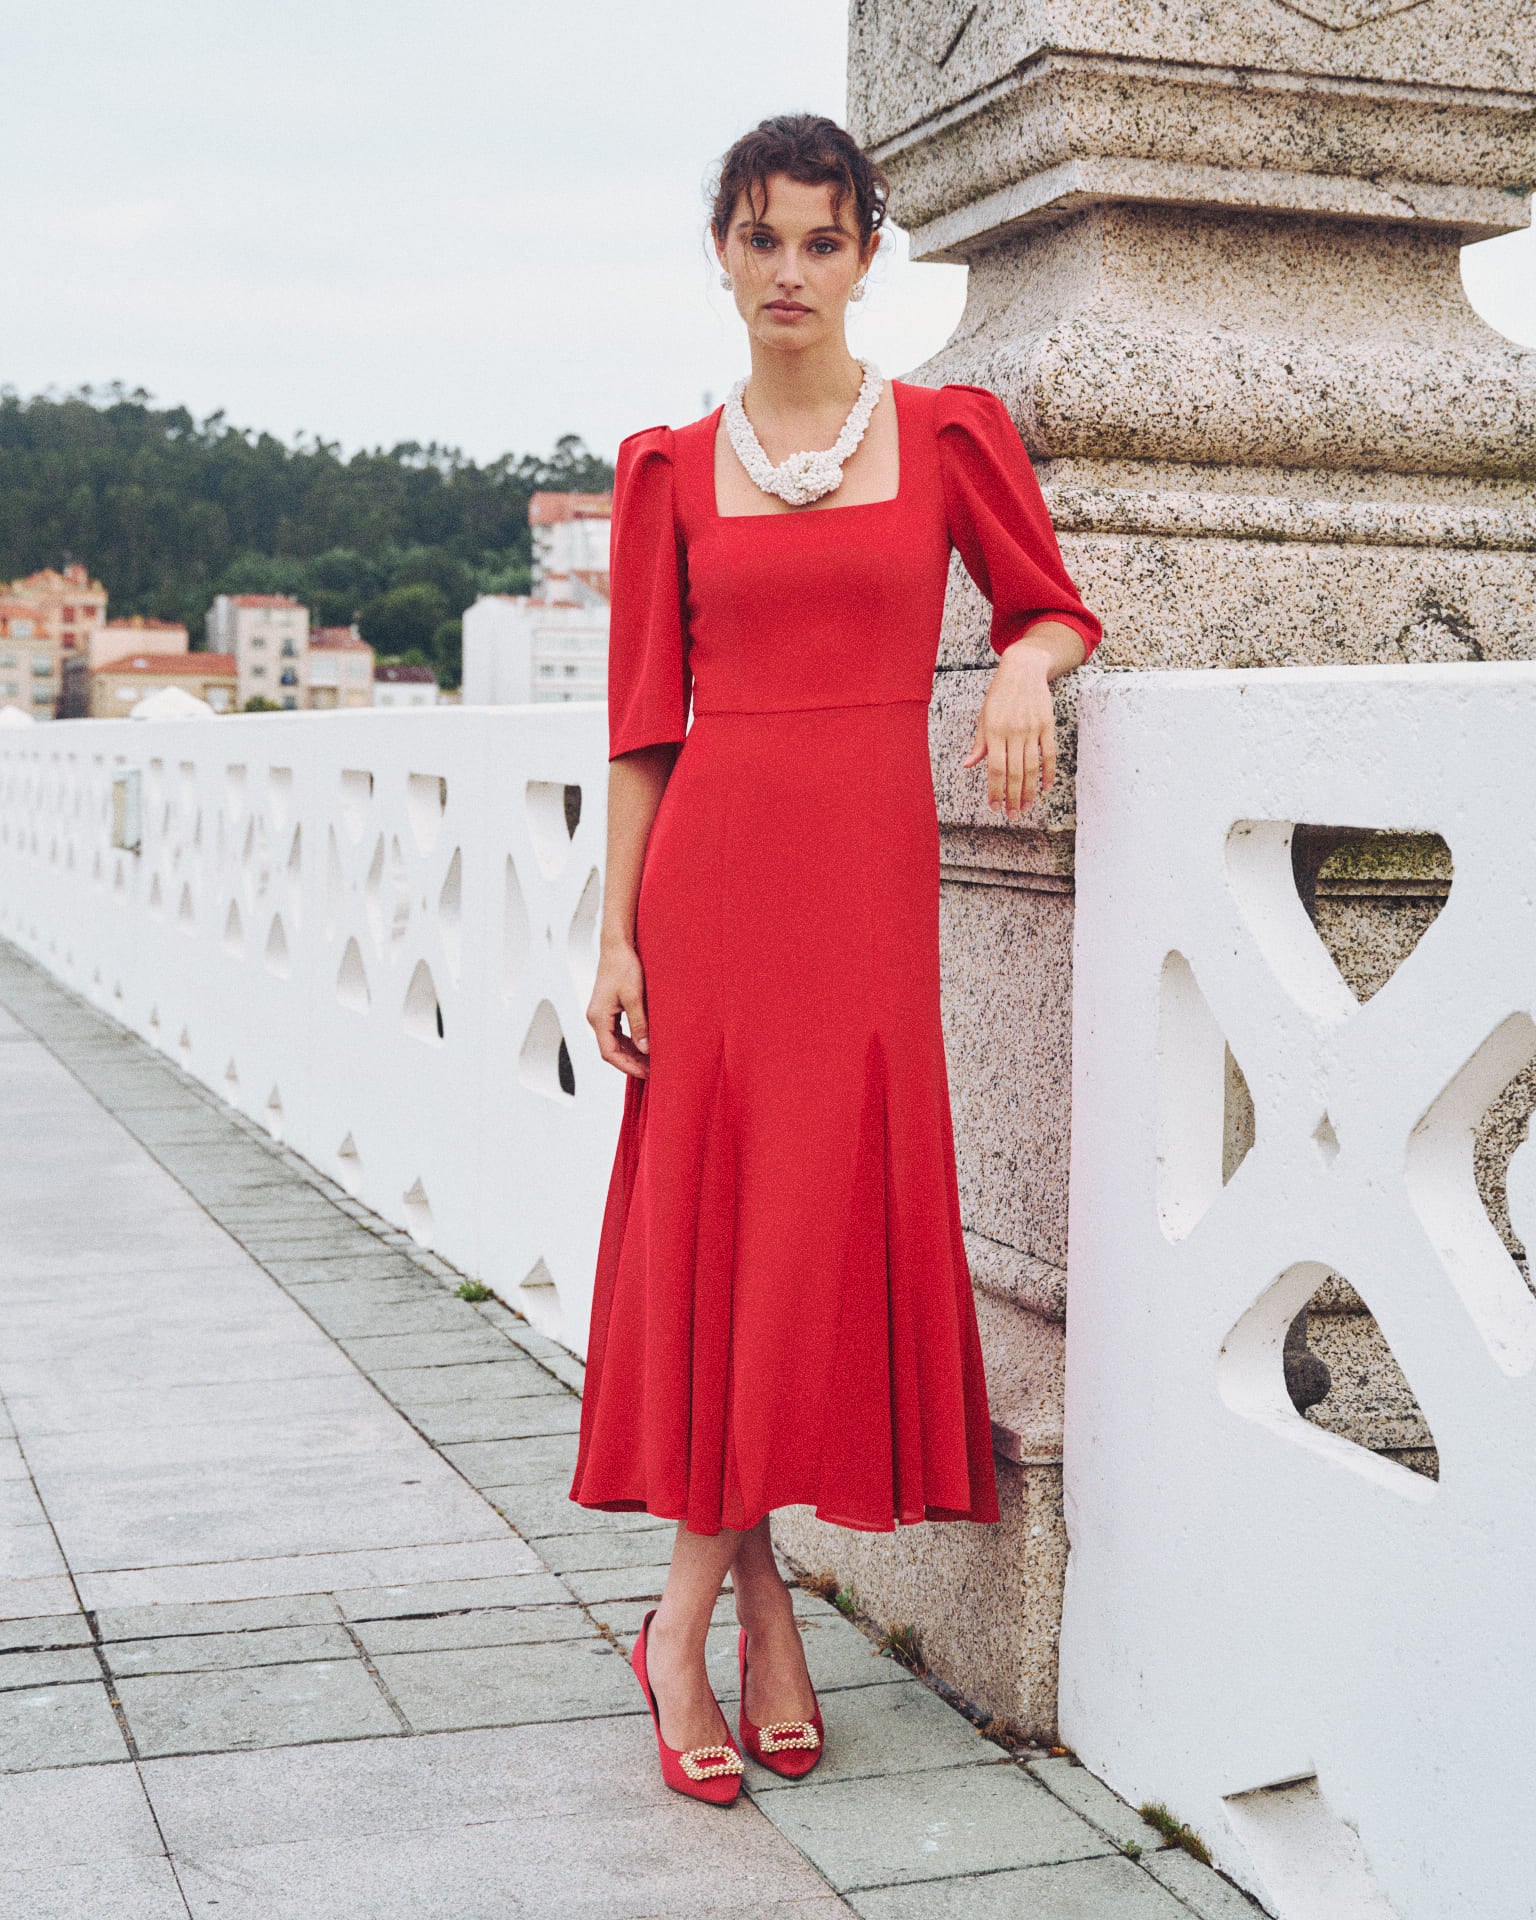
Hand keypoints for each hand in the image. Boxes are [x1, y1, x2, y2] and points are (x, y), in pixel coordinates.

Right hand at [588, 940, 650, 1078]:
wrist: (618, 946)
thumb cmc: (624, 966)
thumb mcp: (635, 998)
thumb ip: (639, 1025)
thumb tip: (645, 1049)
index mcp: (598, 1018)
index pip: (609, 1053)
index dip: (628, 1066)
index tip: (646, 1074)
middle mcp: (596, 1018)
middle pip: (611, 1050)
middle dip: (631, 1063)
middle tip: (653, 1071)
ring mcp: (600, 1013)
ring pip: (614, 1042)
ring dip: (631, 1053)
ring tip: (651, 1061)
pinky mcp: (607, 1008)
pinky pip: (617, 1032)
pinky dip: (630, 1041)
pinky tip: (644, 1045)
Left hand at [959, 635, 1058, 820]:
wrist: (1023, 669)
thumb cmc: (999, 694)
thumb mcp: (984, 716)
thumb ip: (979, 743)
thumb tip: (969, 765)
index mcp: (994, 731)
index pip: (994, 769)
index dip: (995, 791)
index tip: (995, 807)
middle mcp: (1013, 732)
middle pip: (1014, 773)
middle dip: (1013, 797)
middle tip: (1012, 815)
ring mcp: (1032, 729)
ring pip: (1032, 767)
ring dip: (1029, 791)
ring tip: (1026, 808)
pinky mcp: (1047, 725)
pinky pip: (1049, 754)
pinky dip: (1049, 773)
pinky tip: (1046, 788)